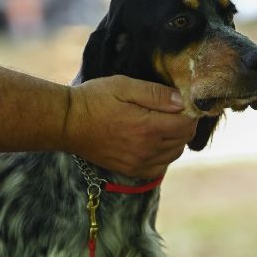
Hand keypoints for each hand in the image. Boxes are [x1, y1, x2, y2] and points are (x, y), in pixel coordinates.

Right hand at [65, 75, 198, 179]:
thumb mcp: (124, 86)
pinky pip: (159, 167)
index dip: (189, 112)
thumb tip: (182, 102)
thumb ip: (155, 94)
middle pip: (183, 140)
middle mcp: (147, 149)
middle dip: (183, 124)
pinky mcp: (130, 170)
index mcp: (148, 127)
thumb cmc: (94, 99)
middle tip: (170, 111)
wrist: (67, 123)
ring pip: (173, 154)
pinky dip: (162, 155)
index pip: (187, 124)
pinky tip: (152, 142)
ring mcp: (138, 163)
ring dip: (174, 139)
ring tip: (160, 124)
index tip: (180, 102)